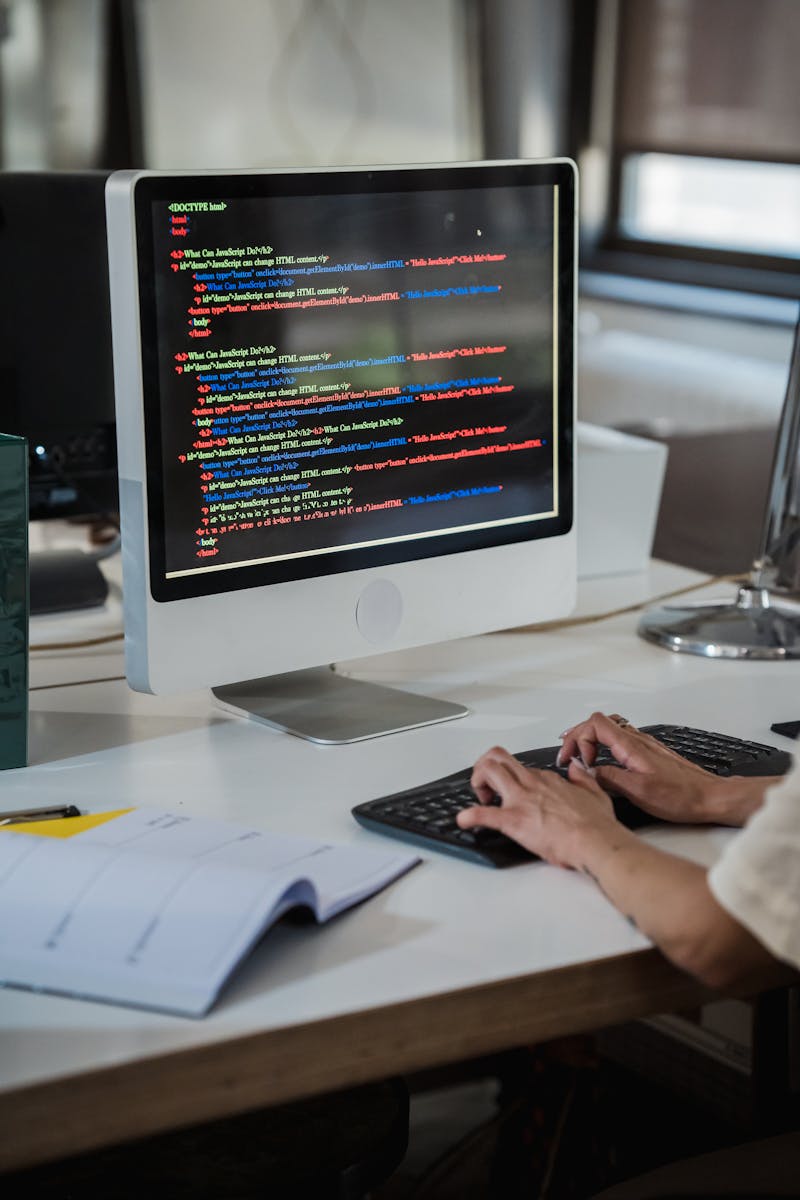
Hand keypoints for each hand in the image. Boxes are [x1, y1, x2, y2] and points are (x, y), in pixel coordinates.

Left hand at [456, 745, 622, 868]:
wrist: (595, 841)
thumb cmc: (596, 824)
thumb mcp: (595, 792)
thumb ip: (582, 778)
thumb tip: (576, 767)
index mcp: (547, 780)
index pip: (522, 769)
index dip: (514, 778)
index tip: (514, 790)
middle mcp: (531, 784)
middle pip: (498, 759)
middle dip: (486, 768)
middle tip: (488, 787)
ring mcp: (521, 800)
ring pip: (488, 771)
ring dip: (477, 781)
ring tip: (481, 797)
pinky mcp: (513, 820)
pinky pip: (484, 814)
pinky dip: (470, 817)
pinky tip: (464, 820)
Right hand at [558, 712, 759, 825]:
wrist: (709, 797)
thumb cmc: (681, 796)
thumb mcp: (639, 792)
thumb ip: (609, 778)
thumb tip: (588, 771)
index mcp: (632, 746)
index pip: (595, 724)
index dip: (579, 739)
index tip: (577, 761)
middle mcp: (637, 740)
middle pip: (598, 723)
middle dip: (577, 737)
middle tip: (568, 757)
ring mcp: (643, 745)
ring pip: (609, 729)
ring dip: (589, 740)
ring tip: (579, 756)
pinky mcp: (648, 754)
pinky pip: (619, 739)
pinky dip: (603, 745)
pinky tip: (602, 760)